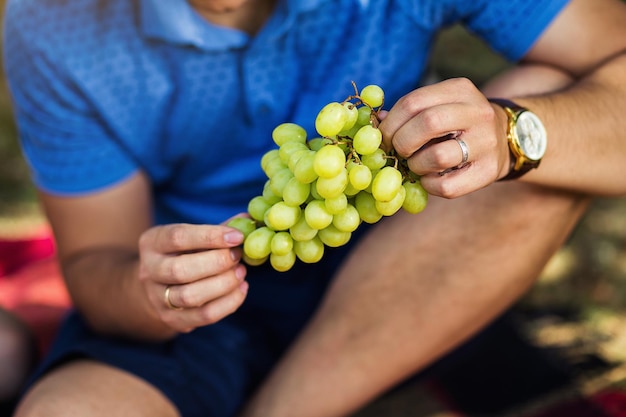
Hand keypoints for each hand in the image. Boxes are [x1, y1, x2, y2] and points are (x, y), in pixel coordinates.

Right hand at [138, 222, 247, 332]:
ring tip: (241, 273)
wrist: (159, 286)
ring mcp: (157, 298)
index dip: (210, 236)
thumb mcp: (193, 236)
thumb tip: (248, 219)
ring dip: (223, 284)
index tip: (237, 237)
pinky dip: (228, 303)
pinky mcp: (172, 319)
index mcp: (153, 242)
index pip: (177, 237)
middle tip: (239, 256)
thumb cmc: (184, 253)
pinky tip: (241, 289)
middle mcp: (149, 271)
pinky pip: (203, 315)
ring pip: (190, 296)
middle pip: (180, 270)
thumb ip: (219, 229)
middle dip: (217, 263)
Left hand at [379, 78, 510, 197]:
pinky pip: (448, 185)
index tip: (383, 137)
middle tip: (397, 151)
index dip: (391, 122)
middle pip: (427, 124)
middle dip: (402, 142)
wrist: (506, 139)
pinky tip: (428, 179)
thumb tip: (375, 123)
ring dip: (415, 165)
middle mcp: (478, 112)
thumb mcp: (440, 105)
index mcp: (460, 89)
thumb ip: (409, 112)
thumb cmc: (459, 123)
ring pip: (438, 156)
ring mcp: (486, 142)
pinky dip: (429, 185)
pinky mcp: (488, 171)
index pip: (414, 102)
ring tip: (415, 164)